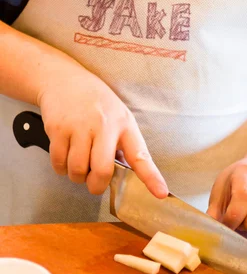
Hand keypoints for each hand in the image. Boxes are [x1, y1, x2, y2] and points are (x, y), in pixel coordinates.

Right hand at [37, 60, 167, 197]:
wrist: (65, 80)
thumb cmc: (95, 102)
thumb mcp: (117, 115)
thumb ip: (122, 143)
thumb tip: (122, 175)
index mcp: (124, 124)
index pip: (140, 155)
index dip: (151, 177)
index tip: (161, 193)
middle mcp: (104, 125)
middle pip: (102, 171)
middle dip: (96, 185)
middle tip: (94, 182)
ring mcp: (80, 127)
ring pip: (77, 171)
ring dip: (77, 176)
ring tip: (79, 162)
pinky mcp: (58, 130)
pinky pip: (59, 164)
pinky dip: (61, 168)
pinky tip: (65, 155)